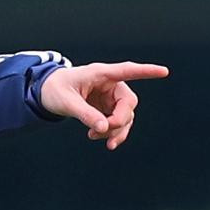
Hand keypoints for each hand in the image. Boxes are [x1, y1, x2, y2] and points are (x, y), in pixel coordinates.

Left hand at [39, 62, 168, 149]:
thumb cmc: (54, 89)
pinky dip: (112, 132)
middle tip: (103, 133)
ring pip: (125, 116)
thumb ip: (85, 114)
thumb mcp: (66, 102)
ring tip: (96, 138)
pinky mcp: (108, 108)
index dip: (146, 71)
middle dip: (119, 121)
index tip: (163, 71)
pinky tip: (100, 139)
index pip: (127, 70)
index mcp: (100, 74)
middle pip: (128, 103)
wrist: (46, 92)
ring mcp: (110, 97)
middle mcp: (110, 84)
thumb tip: (105, 129)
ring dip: (116, 130)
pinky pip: (118, 122)